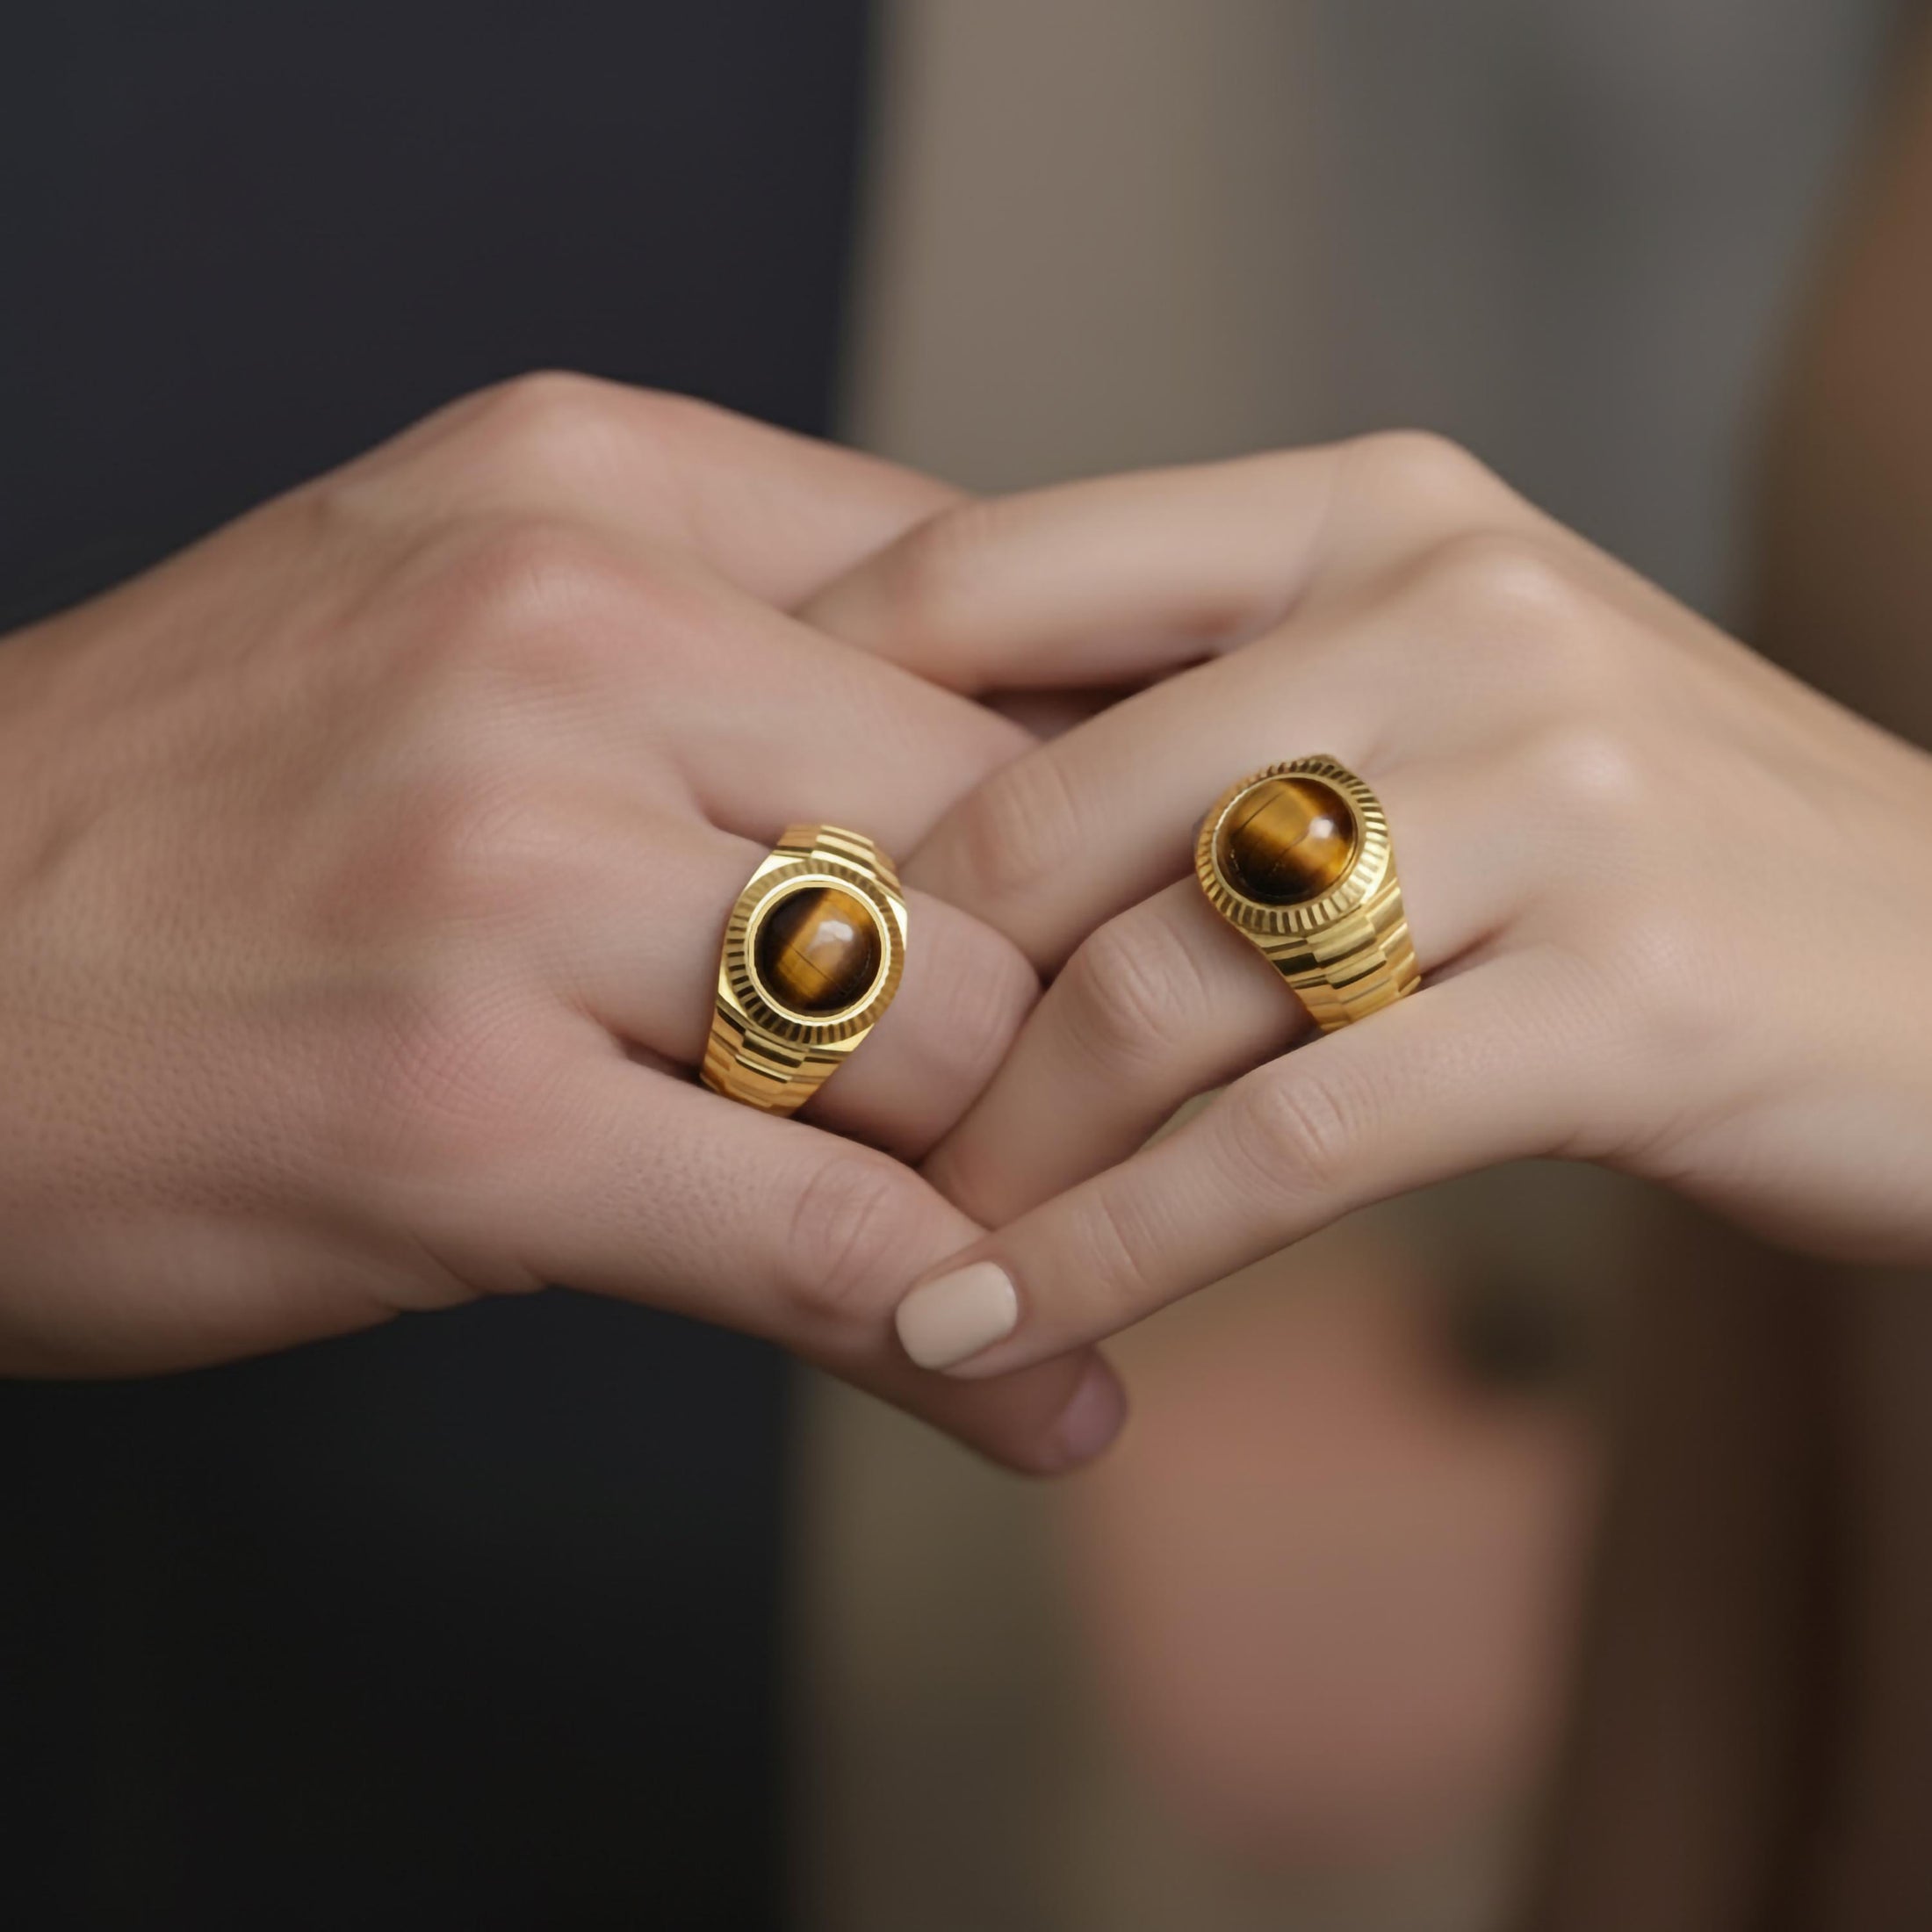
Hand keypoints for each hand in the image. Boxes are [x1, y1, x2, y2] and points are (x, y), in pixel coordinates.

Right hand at [0, 373, 1122, 1470]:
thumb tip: (1058, 771)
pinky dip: (951, 1323)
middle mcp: (562, 633)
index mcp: (596, 490)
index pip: (1003, 613)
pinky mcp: (453, 1111)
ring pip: (950, 1026)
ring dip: (1037, 1165)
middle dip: (1095, 994)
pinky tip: (1023, 1385)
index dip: (1121, 790)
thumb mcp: (466, 611)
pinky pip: (816, 1230)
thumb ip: (748, 646)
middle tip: (1146, 1111)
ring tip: (1069, 1244)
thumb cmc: (210, 805)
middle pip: (1011, 826)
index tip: (1177, 915)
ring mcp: (502, 870)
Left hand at [806, 433, 1931, 1371]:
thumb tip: (897, 813)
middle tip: (769, 1116)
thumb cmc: (1630, 847)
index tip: (709, 873)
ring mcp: (1554, 791)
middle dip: (884, 996)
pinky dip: (1114, 1253)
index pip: (992, 572)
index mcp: (1362, 508)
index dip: (810, 724)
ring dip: (993, 1154)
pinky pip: (1286, 1142)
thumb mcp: (1420, 702)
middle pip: (1043, 811)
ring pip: (1152, 989)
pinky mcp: (1623, 993)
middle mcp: (1452, 610)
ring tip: (896, 1252)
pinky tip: (999, 1332)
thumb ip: (1192, 711)